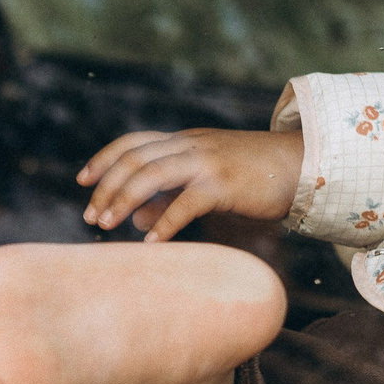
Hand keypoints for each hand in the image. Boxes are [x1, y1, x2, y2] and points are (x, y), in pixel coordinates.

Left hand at [77, 129, 302, 241]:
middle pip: (134, 159)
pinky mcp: (224, 184)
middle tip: (90, 217)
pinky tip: (151, 243)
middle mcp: (190, 144)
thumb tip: (135, 220)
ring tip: (107, 226)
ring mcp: (206, 161)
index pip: (132, 142)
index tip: (82, 181)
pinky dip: (164, 223)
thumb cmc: (253, 178)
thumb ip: (169, 196)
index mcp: (184, 140)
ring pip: (151, 174)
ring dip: (123, 201)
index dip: (103, 159)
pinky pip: (185, 203)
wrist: (301, 167)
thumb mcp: (205, 182)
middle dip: (106, 188)